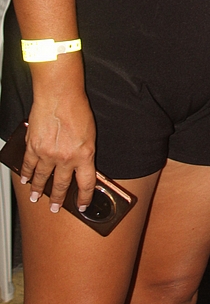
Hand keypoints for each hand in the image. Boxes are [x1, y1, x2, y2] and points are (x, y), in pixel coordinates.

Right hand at [21, 95, 96, 212]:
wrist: (60, 95)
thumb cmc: (77, 109)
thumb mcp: (90, 134)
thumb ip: (85, 152)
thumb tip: (82, 166)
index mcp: (84, 155)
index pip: (86, 183)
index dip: (85, 197)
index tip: (82, 205)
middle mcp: (66, 158)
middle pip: (62, 185)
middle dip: (58, 199)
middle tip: (55, 208)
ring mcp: (48, 154)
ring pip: (42, 178)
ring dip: (39, 190)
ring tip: (36, 198)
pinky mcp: (34, 147)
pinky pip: (29, 165)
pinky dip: (26, 174)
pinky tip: (26, 180)